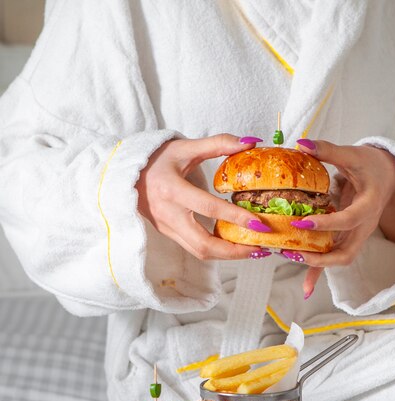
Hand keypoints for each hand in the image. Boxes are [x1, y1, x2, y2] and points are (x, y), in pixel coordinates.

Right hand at [136, 134, 271, 260]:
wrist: (125, 171)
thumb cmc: (156, 158)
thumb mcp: (186, 147)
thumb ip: (218, 144)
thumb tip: (250, 142)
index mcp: (172, 190)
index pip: (208, 208)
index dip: (235, 217)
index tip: (259, 224)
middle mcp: (168, 214)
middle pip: (204, 244)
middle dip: (234, 250)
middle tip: (259, 247)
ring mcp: (167, 228)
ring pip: (200, 252)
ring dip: (228, 255)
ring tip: (252, 250)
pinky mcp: (169, 234)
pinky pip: (195, 248)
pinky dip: (217, 251)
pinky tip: (235, 246)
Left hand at [291, 139, 394, 297]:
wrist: (390, 174)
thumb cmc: (372, 164)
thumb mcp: (353, 154)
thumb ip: (328, 150)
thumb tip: (302, 145)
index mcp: (368, 206)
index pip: (347, 220)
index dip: (325, 225)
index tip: (301, 222)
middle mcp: (364, 226)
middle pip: (346, 254)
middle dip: (321, 259)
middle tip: (295, 254)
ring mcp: (357, 234)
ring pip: (340, 259)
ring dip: (318, 266)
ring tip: (294, 267)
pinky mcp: (350, 236)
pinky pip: (335, 255)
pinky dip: (320, 267)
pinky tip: (305, 282)